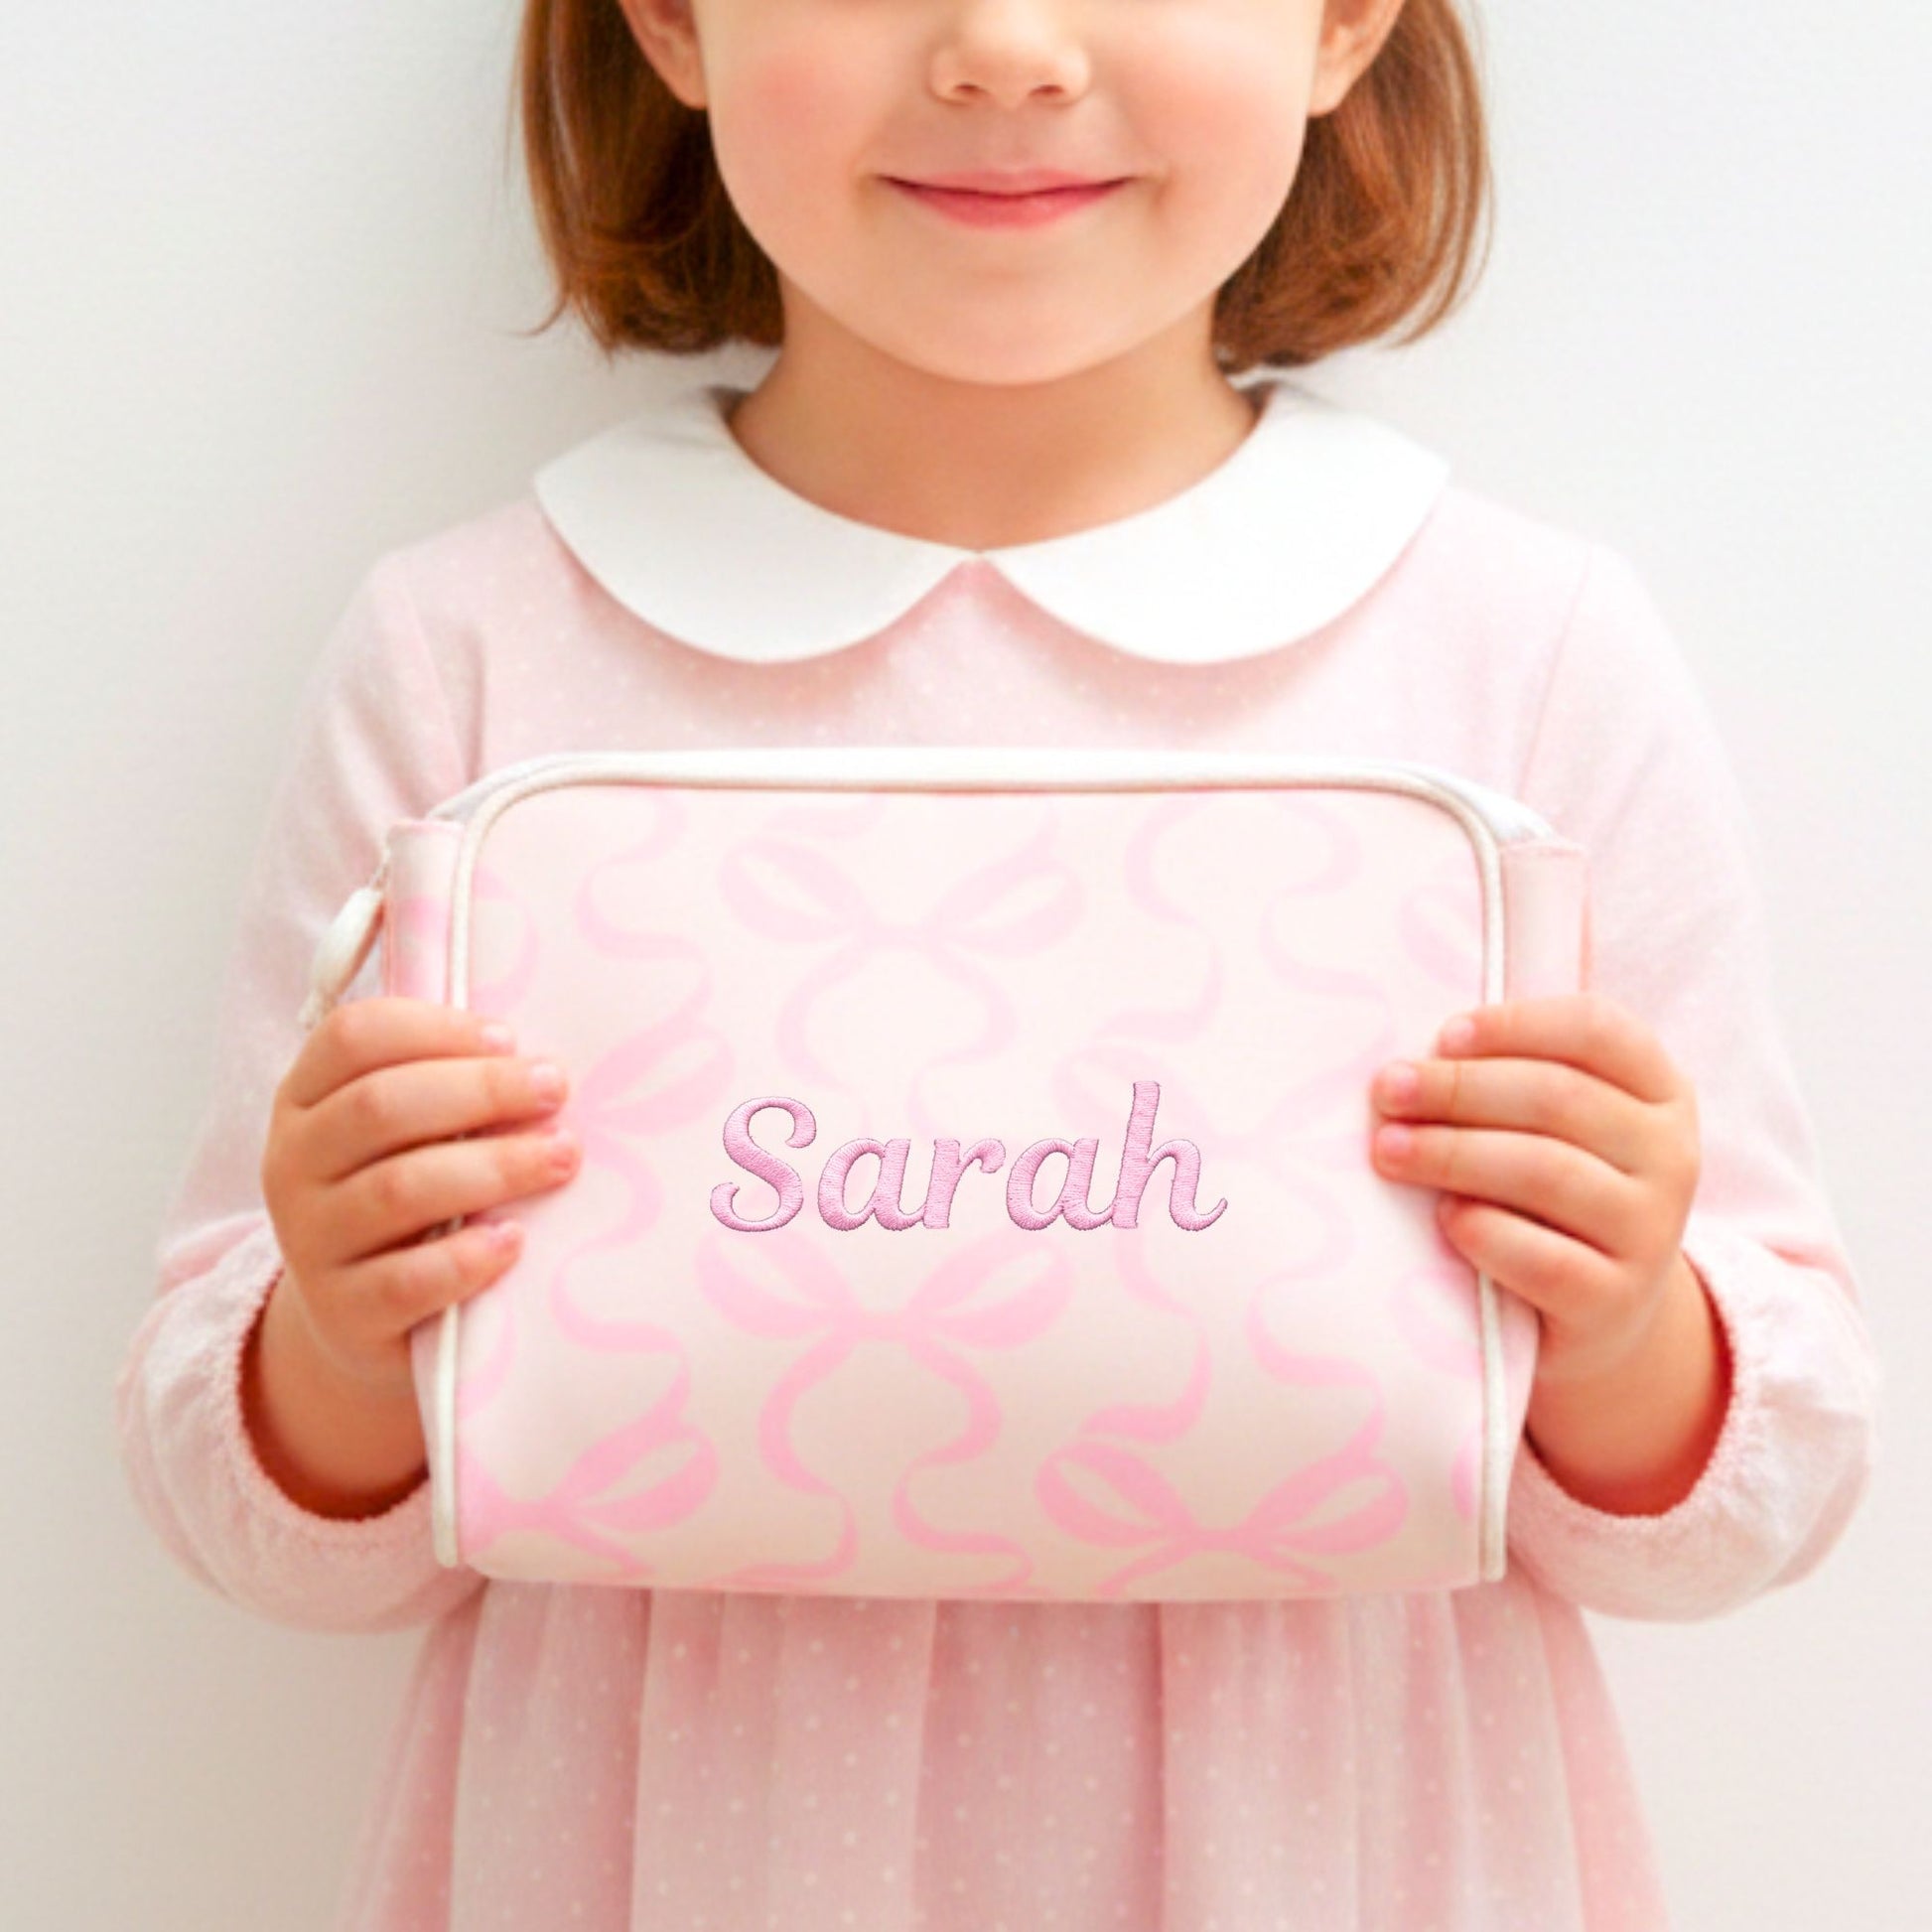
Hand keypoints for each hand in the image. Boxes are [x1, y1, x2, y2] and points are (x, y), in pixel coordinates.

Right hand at [259, 998, 581, 1401]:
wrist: (358, 1318)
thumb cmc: (407, 1193)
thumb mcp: (405, 1133)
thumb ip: (446, 1085)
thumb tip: (537, 1058)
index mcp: (304, 1100)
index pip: (352, 1037)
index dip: (435, 1027)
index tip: (511, 1038)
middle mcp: (291, 1164)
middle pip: (379, 1106)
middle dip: (482, 1090)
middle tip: (555, 1089)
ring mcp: (311, 1241)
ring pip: (398, 1189)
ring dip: (494, 1166)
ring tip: (561, 1157)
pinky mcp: (344, 1313)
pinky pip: (405, 1280)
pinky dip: (467, 1257)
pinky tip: (515, 1239)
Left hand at [1369, 992, 1701, 1391]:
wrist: (1599, 1311)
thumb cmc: (1551, 1193)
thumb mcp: (1553, 1128)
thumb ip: (1509, 1080)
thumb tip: (1414, 1061)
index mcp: (1659, 1091)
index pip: (1597, 1029)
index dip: (1515, 1025)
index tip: (1443, 1036)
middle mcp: (1671, 1155)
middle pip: (1558, 1098)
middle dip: (1459, 1088)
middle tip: (1388, 1090)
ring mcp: (1651, 1231)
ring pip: (1547, 1172)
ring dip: (1453, 1153)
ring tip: (1389, 1149)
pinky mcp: (1616, 1300)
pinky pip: (1545, 1259)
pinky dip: (1484, 1231)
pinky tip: (1445, 1217)